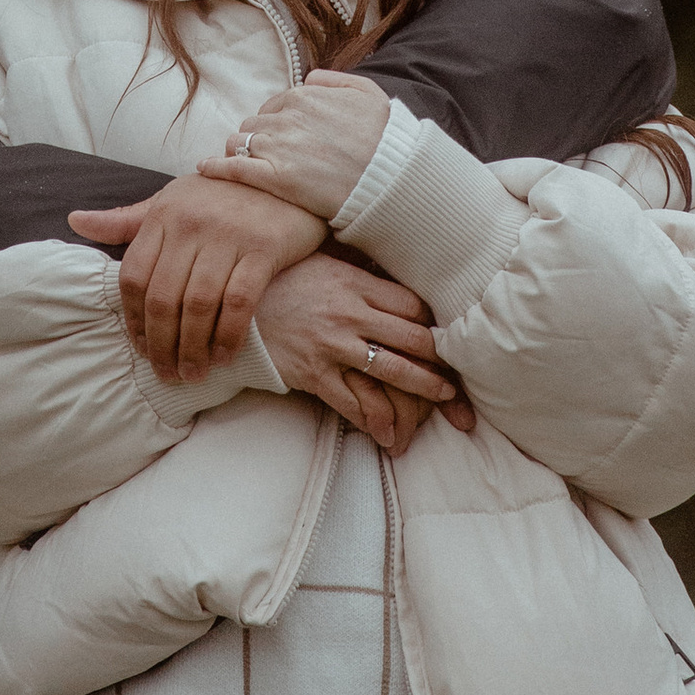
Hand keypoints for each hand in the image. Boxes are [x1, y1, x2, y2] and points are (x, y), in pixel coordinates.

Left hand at [68, 181, 325, 379]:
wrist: (285, 179)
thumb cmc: (221, 196)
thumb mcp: (171, 201)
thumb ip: (126, 220)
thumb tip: (74, 220)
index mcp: (163, 215)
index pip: (133, 277)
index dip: (132, 320)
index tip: (140, 348)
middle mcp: (191, 224)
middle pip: (162, 298)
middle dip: (161, 345)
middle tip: (167, 374)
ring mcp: (227, 236)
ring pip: (198, 306)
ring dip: (192, 348)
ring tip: (193, 373)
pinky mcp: (263, 250)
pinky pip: (239, 304)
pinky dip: (228, 336)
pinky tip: (223, 356)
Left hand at [197, 71, 389, 222]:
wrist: (391, 176)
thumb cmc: (385, 137)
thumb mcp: (367, 91)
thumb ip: (334, 79)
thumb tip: (309, 79)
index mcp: (304, 96)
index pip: (274, 105)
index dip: (276, 122)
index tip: (281, 136)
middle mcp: (286, 117)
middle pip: (254, 123)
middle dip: (257, 137)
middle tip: (266, 154)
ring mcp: (278, 148)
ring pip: (240, 142)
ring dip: (240, 151)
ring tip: (245, 164)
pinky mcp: (275, 178)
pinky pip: (233, 167)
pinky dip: (215, 166)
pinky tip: (204, 168)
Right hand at [253, 252, 471, 455]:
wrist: (234, 305)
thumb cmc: (284, 279)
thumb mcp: (325, 261)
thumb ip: (360, 271)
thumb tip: (395, 275)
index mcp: (355, 283)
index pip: (411, 305)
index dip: (434, 321)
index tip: (448, 333)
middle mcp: (349, 315)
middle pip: (412, 339)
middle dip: (441, 359)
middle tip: (459, 371)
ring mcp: (333, 346)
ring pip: (391, 372)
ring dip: (423, 388)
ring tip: (444, 398)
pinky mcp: (315, 374)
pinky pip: (353, 402)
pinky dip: (374, 420)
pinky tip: (391, 433)